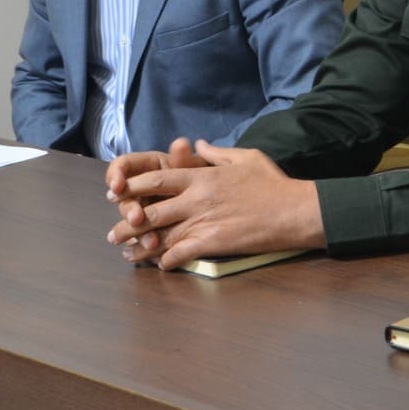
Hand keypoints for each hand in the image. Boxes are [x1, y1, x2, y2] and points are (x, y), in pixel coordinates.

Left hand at [105, 139, 324, 270]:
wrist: (295, 211)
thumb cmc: (274, 184)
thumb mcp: (247, 158)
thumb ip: (217, 153)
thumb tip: (197, 144)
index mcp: (202, 177)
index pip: (156, 179)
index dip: (133, 187)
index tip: (118, 195)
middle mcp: (197, 199)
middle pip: (150, 210)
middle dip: (127, 223)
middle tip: (112, 233)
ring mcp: (204, 222)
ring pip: (161, 236)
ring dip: (141, 247)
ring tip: (126, 254)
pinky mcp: (213, 243)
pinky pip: (180, 254)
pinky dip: (166, 261)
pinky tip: (160, 265)